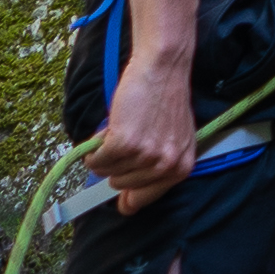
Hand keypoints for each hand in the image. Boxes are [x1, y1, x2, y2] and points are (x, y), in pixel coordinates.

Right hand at [90, 57, 198, 214]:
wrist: (163, 66)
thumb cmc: (165, 99)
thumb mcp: (171, 140)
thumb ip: (154, 170)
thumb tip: (126, 206)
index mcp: (180, 169)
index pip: (144, 199)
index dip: (127, 192)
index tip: (119, 188)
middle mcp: (166, 167)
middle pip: (120, 184)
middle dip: (117, 163)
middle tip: (129, 135)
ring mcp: (145, 156)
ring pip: (105, 171)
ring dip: (106, 151)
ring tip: (123, 126)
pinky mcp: (125, 144)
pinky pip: (95, 159)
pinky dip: (94, 146)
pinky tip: (110, 127)